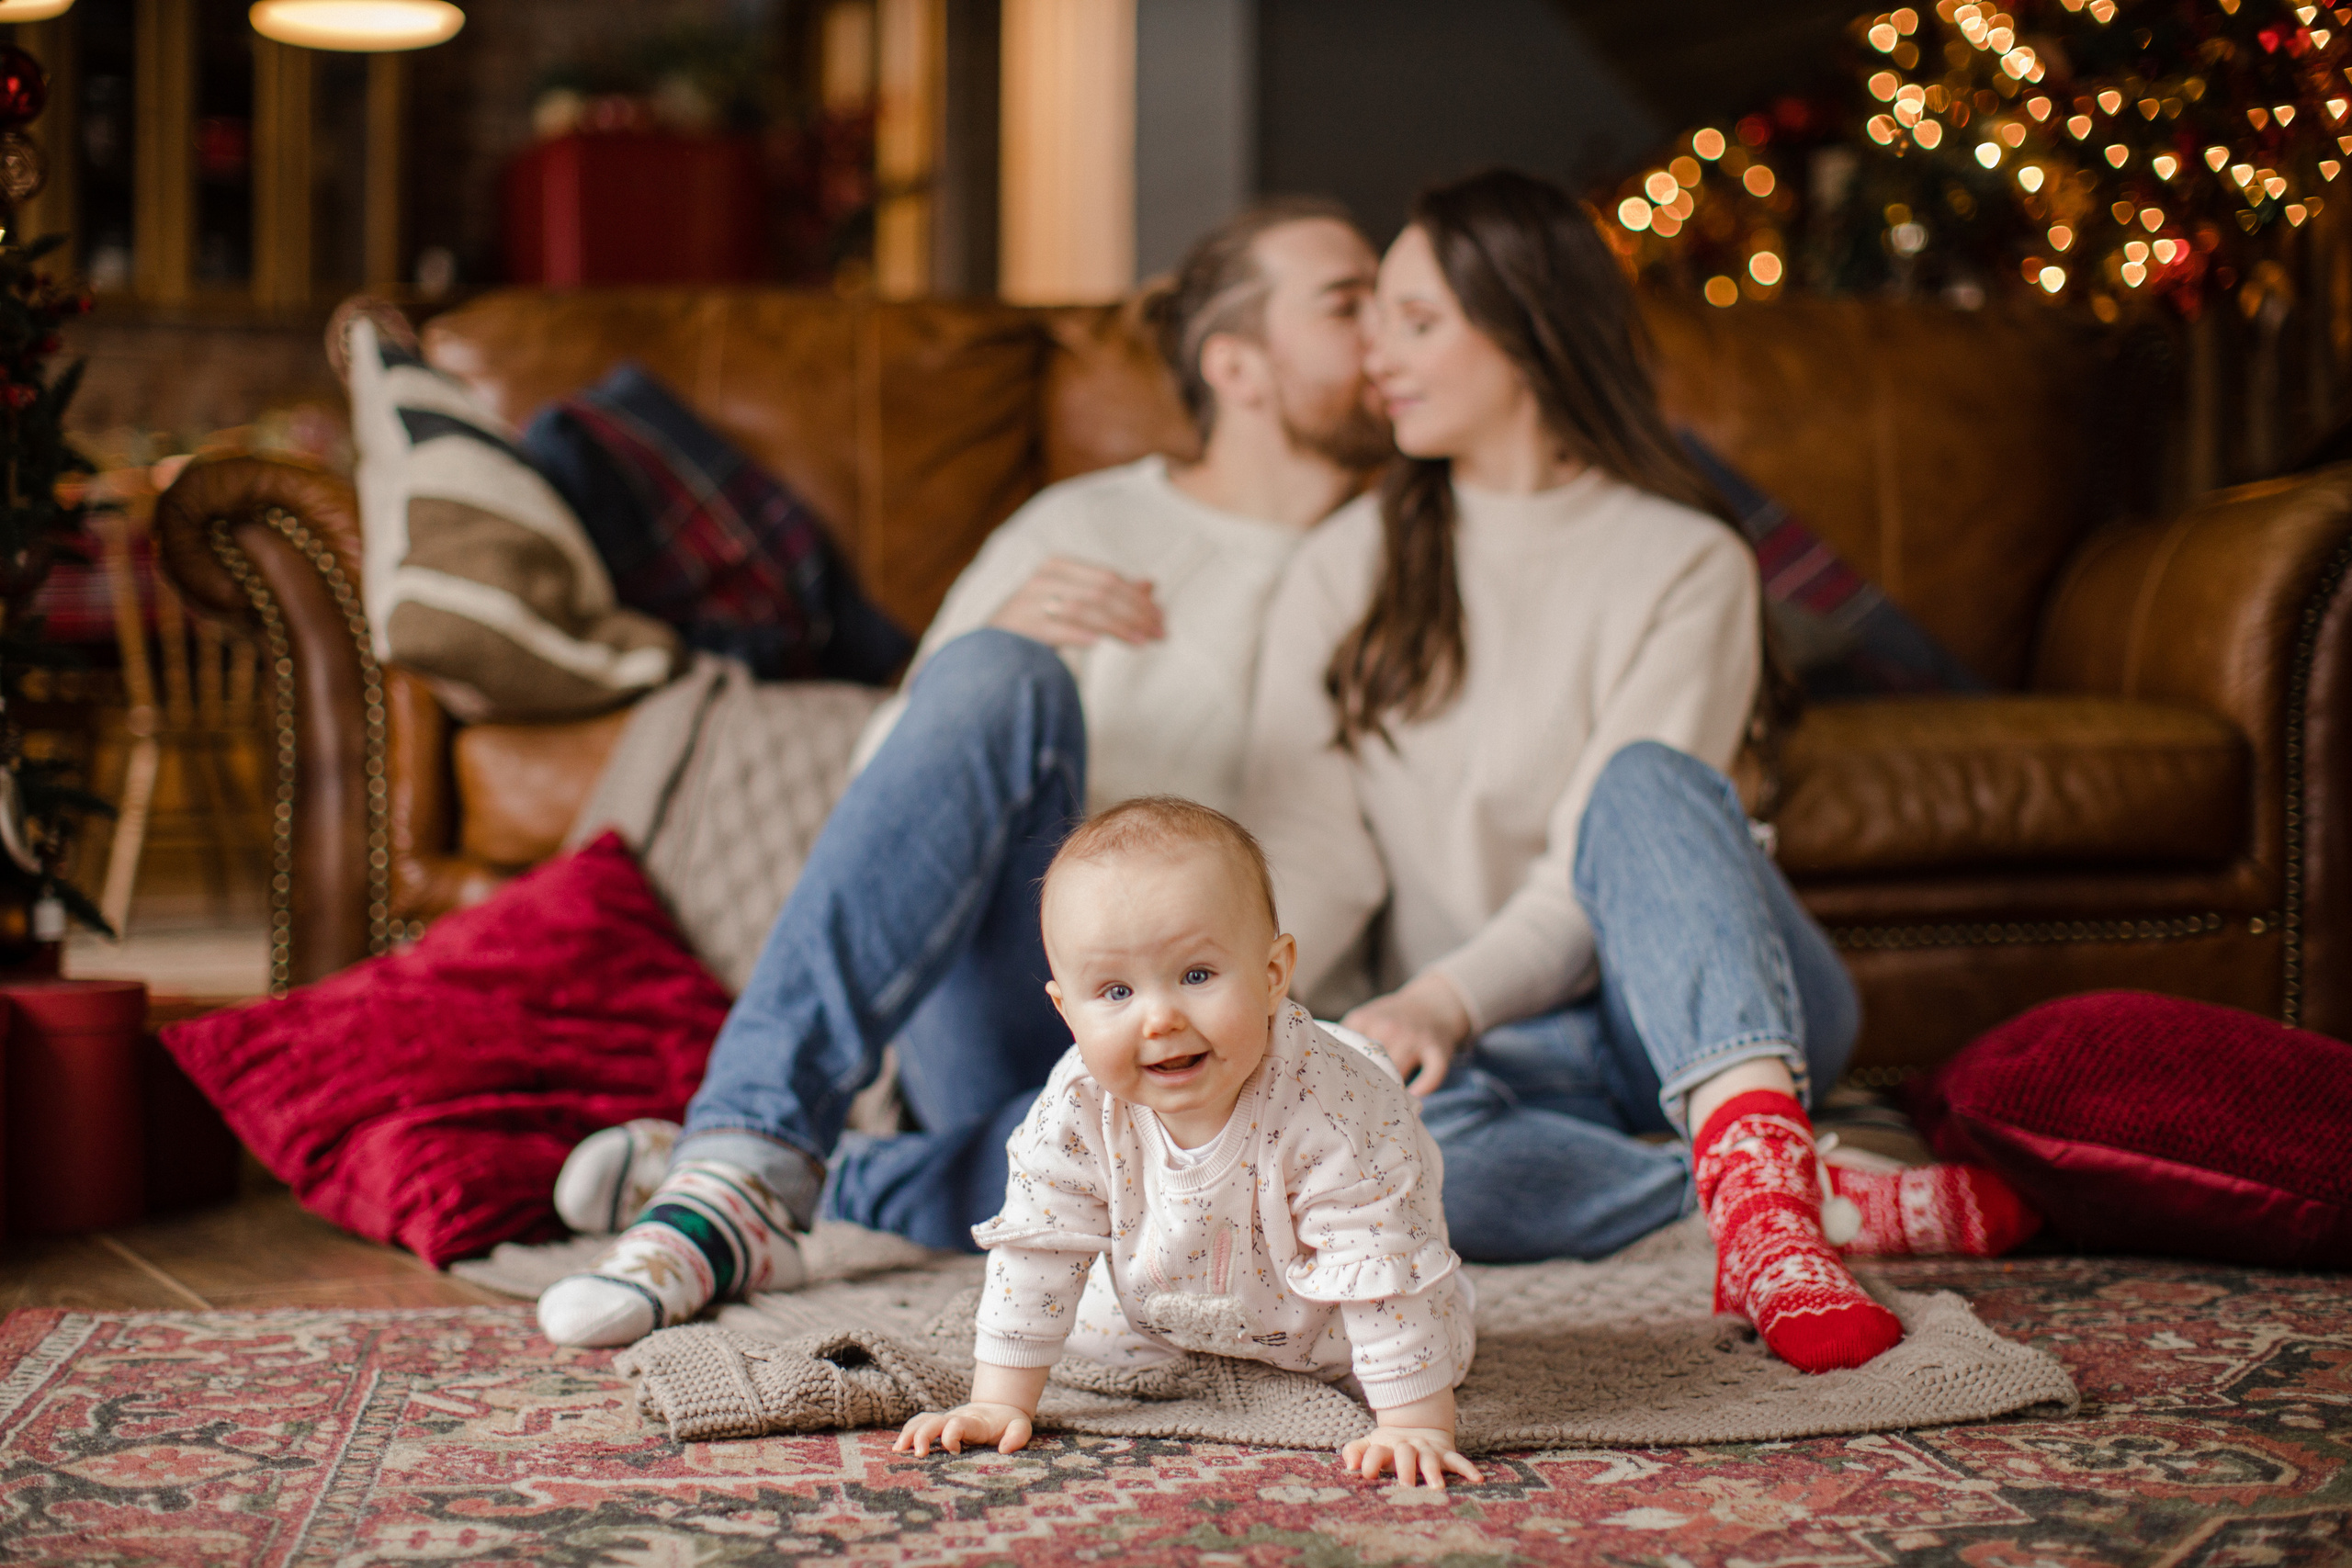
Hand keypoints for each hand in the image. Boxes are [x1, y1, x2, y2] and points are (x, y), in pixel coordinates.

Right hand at [893, 1401, 1034, 1455]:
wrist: (999, 1408)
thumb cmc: (1009, 1423)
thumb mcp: (1020, 1427)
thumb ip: (1017, 1436)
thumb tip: (1005, 1450)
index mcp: (975, 1421)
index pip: (958, 1424)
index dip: (952, 1435)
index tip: (953, 1451)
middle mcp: (956, 1418)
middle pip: (934, 1421)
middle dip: (923, 1435)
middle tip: (918, 1455)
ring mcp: (945, 1420)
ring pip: (922, 1421)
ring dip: (909, 1433)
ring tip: (897, 1451)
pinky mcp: (939, 1425)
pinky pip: (919, 1423)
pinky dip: (907, 1432)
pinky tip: (897, 1448)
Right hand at [989, 558, 1163, 648]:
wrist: (989, 650)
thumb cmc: (1038, 625)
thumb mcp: (1075, 604)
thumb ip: (1110, 594)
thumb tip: (1151, 584)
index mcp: (1059, 567)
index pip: (1109, 579)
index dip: (1139, 600)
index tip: (1162, 621)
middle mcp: (1044, 579)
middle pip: (1101, 592)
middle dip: (1135, 614)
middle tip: (1160, 634)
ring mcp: (1029, 602)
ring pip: (1083, 608)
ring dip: (1117, 626)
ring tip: (1141, 642)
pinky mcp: (1018, 627)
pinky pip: (1052, 627)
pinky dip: (1076, 633)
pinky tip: (1097, 642)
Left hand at [1341, 1424, 1482, 1490]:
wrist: (1418, 1425)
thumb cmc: (1390, 1446)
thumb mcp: (1371, 1444)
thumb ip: (1356, 1451)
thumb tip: (1348, 1465)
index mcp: (1386, 1446)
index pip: (1376, 1451)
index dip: (1370, 1460)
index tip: (1366, 1474)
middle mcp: (1407, 1447)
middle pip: (1405, 1454)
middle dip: (1405, 1469)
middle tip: (1405, 1486)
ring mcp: (1427, 1449)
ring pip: (1430, 1459)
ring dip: (1433, 1472)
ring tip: (1436, 1487)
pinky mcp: (1445, 1452)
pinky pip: (1458, 1460)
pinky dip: (1467, 1469)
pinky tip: (1477, 1479)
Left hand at [1342, 972, 1472, 1095]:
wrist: (1433, 1002)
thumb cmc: (1392, 1016)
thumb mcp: (1364, 1016)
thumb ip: (1344, 1037)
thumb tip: (1321, 1064)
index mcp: (1364, 1020)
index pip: (1347, 1051)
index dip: (1343, 1073)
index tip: (1337, 1089)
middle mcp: (1389, 1027)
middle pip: (1372, 1065)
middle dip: (1367, 1085)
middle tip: (1361, 1105)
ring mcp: (1415, 1038)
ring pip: (1398, 1072)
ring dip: (1393, 1089)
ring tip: (1386, 1104)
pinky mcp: (1438, 1048)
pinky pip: (1432, 1073)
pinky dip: (1425, 1087)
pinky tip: (1415, 1095)